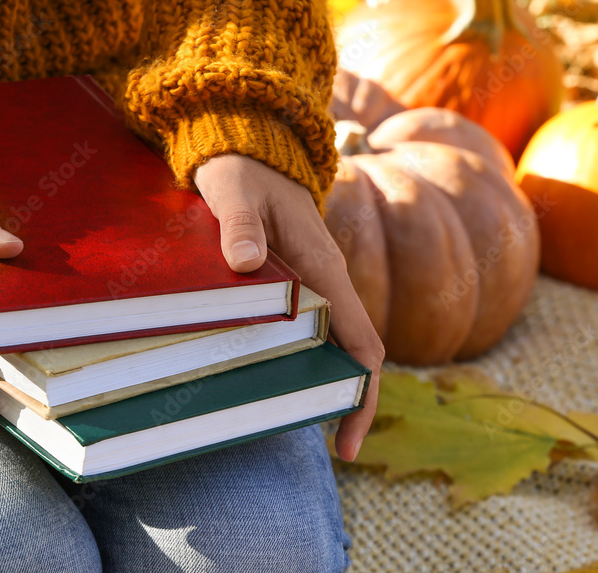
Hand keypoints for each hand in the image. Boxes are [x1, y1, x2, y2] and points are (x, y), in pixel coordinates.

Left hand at [194, 153, 383, 461]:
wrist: (249, 146)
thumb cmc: (242, 169)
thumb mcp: (234, 190)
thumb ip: (238, 224)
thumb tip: (246, 263)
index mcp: (323, 264)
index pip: (360, 337)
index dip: (363, 388)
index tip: (351, 433)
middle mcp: (328, 279)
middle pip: (355, 350)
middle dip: (352, 399)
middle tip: (338, 451)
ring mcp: (314, 282)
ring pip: (333, 344)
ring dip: (328, 384)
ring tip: (303, 426)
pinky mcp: (296, 282)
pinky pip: (310, 330)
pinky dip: (305, 363)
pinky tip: (277, 384)